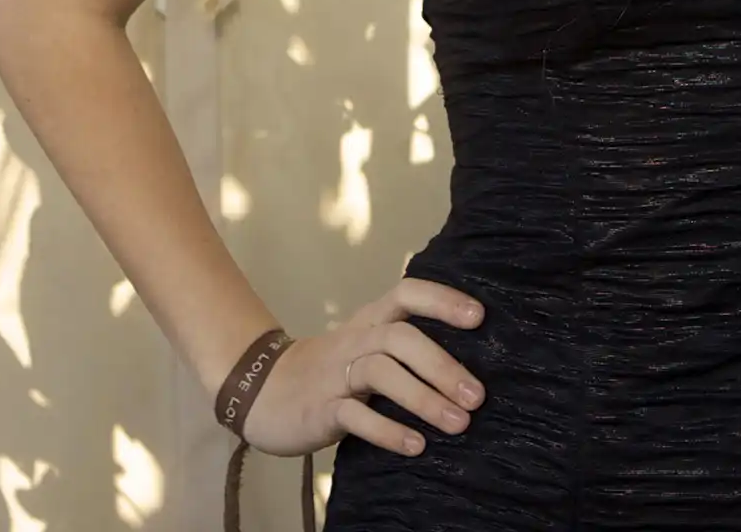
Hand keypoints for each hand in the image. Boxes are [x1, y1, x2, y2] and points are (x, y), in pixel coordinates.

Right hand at [245, 276, 488, 458]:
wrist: (261, 390)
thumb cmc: (329, 371)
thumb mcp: (365, 347)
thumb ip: (404, 348)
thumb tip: (468, 364)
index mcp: (369, 321)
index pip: (406, 295)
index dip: (442, 301)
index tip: (479, 317)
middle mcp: (355, 340)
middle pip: (400, 338)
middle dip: (442, 365)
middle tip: (477, 396)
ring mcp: (335, 374)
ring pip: (381, 373)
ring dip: (423, 398)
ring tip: (458, 423)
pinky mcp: (320, 409)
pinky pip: (355, 416)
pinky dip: (388, 430)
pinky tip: (416, 446)